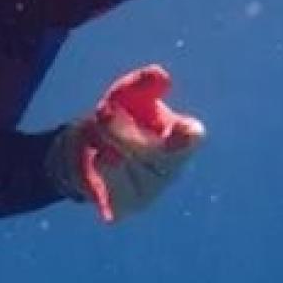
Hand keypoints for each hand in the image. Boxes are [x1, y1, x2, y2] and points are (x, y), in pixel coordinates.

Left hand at [52, 64, 206, 223]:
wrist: (92, 148)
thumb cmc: (123, 117)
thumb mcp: (129, 95)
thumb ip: (142, 84)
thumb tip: (160, 75)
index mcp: (181, 138)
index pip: (190, 139)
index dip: (185, 137)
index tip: (181, 131)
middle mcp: (170, 170)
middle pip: (151, 154)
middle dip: (124, 132)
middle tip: (102, 111)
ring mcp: (148, 193)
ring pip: (122, 169)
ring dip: (103, 145)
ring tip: (98, 135)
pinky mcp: (122, 207)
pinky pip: (105, 190)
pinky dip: (95, 169)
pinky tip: (96, 158)